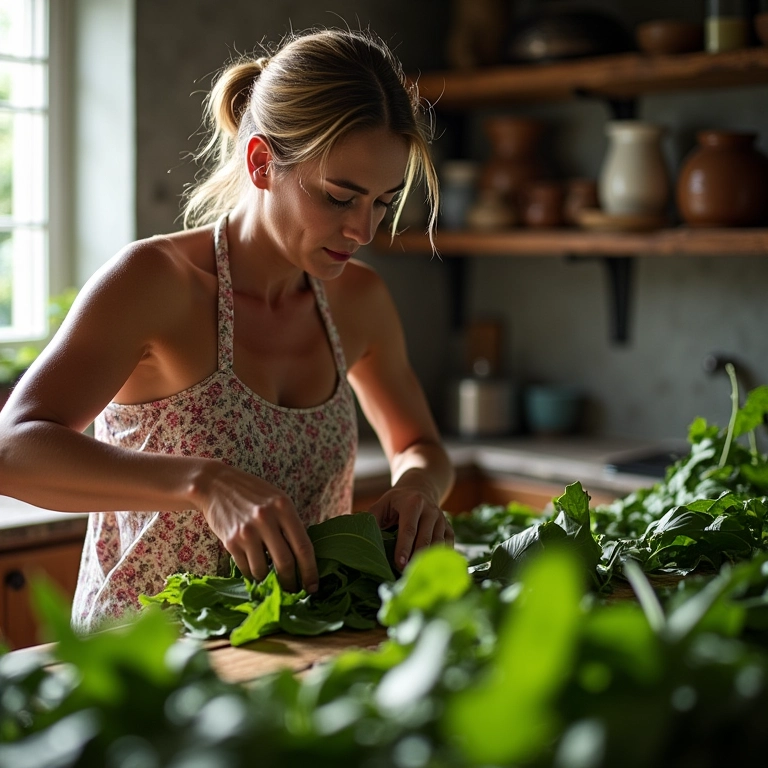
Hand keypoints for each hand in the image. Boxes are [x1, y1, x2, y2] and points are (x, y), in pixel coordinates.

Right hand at [193, 462, 317, 592]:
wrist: (216, 485)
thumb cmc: (253, 493)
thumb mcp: (278, 500)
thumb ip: (290, 524)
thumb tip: (303, 558)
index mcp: (284, 508)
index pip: (303, 546)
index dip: (310, 570)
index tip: (313, 586)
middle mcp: (266, 520)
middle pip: (285, 563)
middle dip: (291, 582)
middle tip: (294, 591)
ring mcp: (246, 532)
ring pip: (263, 570)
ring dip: (269, 580)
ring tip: (271, 577)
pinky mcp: (230, 542)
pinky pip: (246, 568)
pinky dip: (253, 573)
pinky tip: (255, 568)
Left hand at [367, 487, 453, 570]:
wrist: (420, 489)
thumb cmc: (396, 502)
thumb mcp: (382, 504)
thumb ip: (372, 518)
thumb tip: (358, 534)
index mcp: (413, 503)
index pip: (409, 528)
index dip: (404, 547)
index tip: (399, 564)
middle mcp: (431, 511)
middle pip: (425, 539)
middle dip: (415, 558)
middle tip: (405, 575)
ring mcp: (442, 520)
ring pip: (437, 544)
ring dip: (427, 561)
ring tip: (416, 575)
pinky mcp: (449, 528)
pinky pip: (448, 546)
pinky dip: (440, 558)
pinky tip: (432, 569)